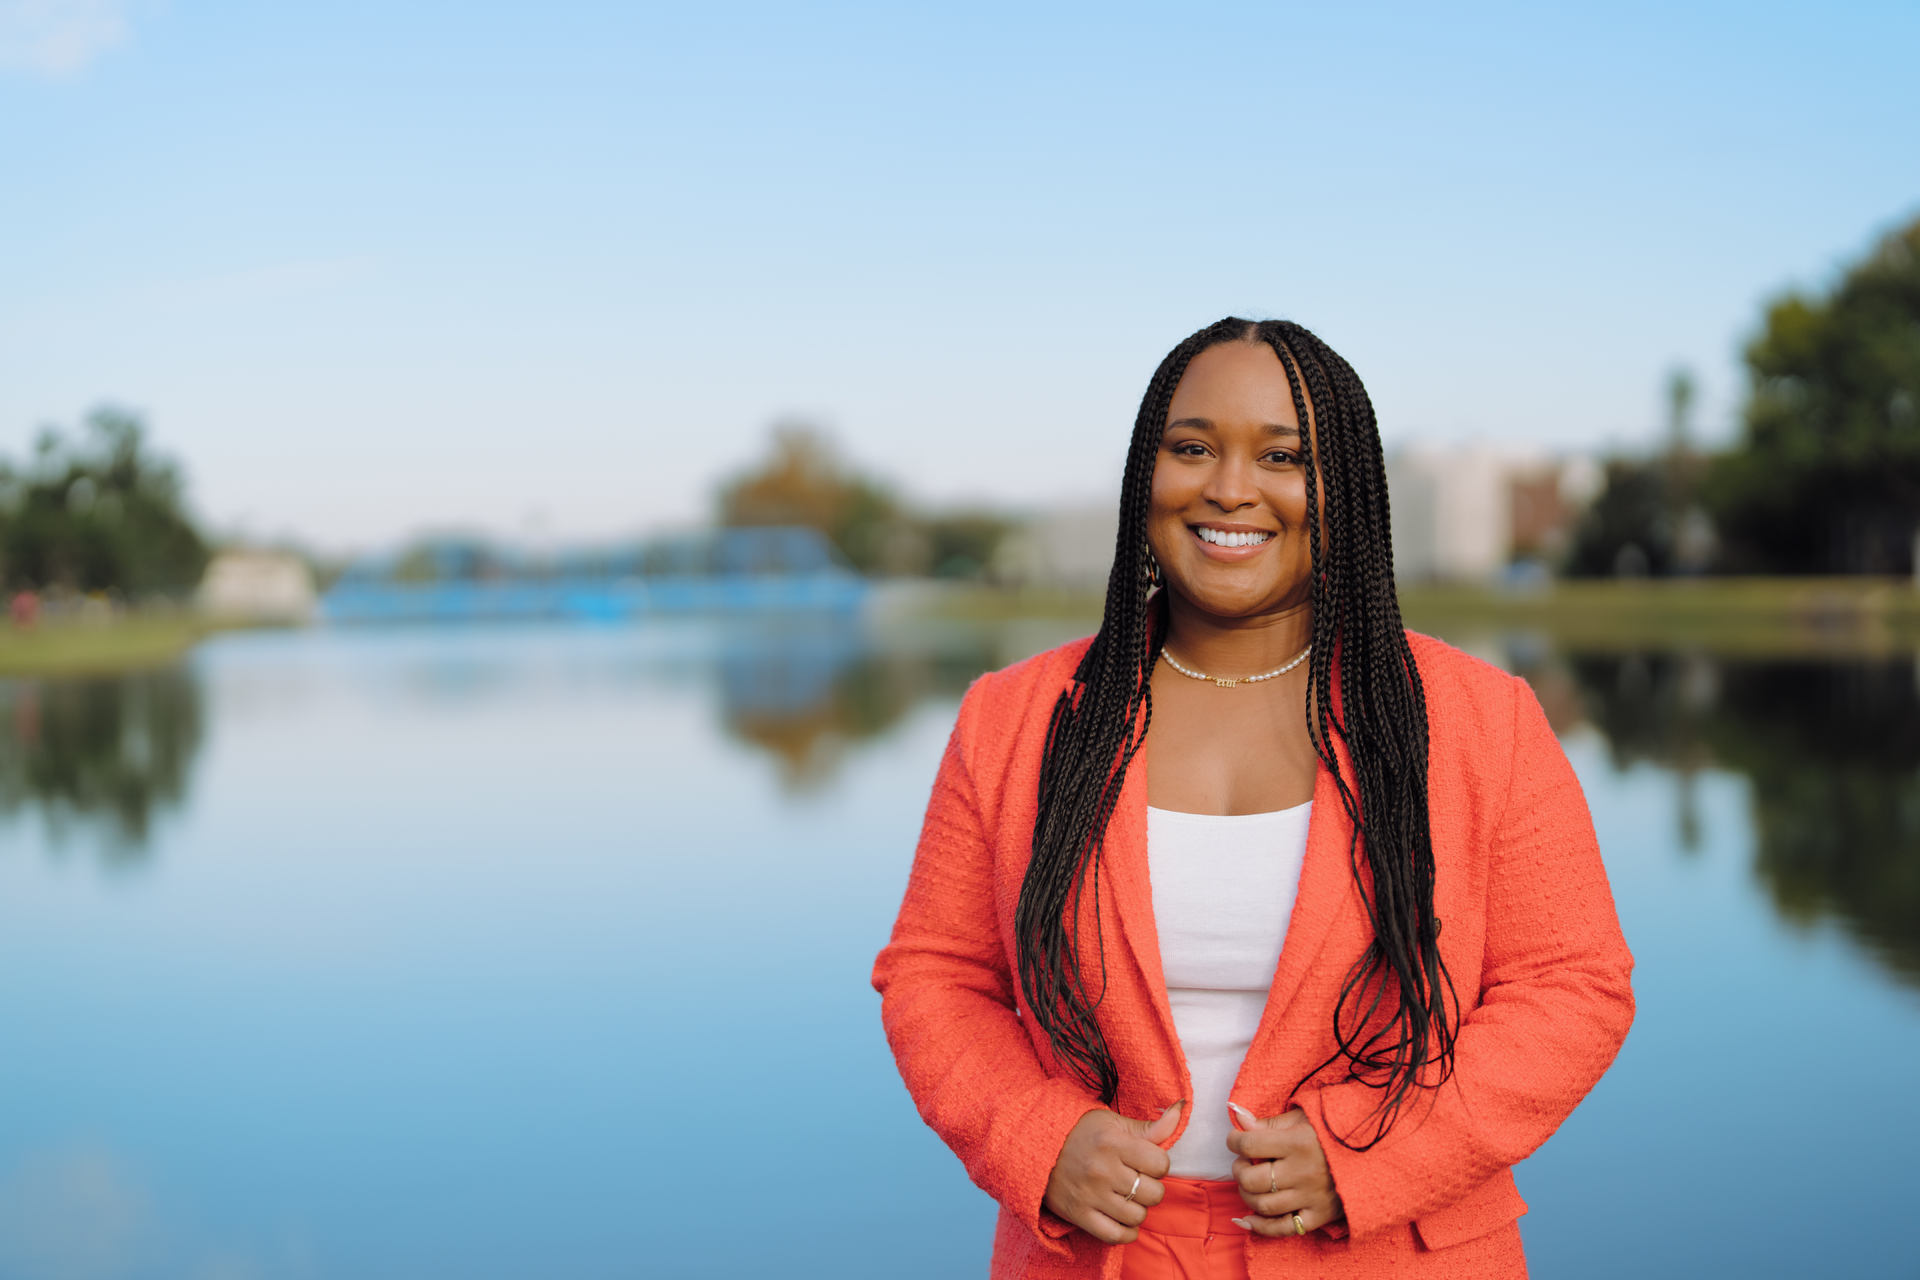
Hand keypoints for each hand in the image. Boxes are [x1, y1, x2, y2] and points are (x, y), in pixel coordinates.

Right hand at [1042, 1101, 1182, 1243]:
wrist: (1037, 1147)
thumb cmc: (1080, 1133)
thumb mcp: (1113, 1123)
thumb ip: (1150, 1126)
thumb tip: (1180, 1109)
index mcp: (1113, 1143)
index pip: (1160, 1164)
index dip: (1158, 1163)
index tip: (1146, 1161)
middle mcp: (1102, 1170)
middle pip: (1153, 1193)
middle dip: (1151, 1187)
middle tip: (1137, 1179)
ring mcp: (1090, 1195)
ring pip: (1137, 1216)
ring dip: (1138, 1208)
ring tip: (1128, 1197)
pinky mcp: (1079, 1215)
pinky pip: (1115, 1236)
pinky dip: (1127, 1232)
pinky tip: (1124, 1219)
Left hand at [1225, 1102, 1343, 1236]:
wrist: (1376, 1153)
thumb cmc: (1334, 1131)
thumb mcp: (1304, 1117)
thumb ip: (1269, 1121)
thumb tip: (1236, 1115)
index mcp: (1298, 1143)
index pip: (1249, 1144)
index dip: (1234, 1140)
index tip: (1235, 1139)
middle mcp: (1303, 1172)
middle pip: (1252, 1179)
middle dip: (1239, 1170)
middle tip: (1244, 1162)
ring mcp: (1312, 1197)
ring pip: (1263, 1205)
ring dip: (1247, 1195)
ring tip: (1251, 1183)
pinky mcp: (1320, 1216)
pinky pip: (1284, 1228)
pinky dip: (1261, 1227)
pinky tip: (1247, 1218)